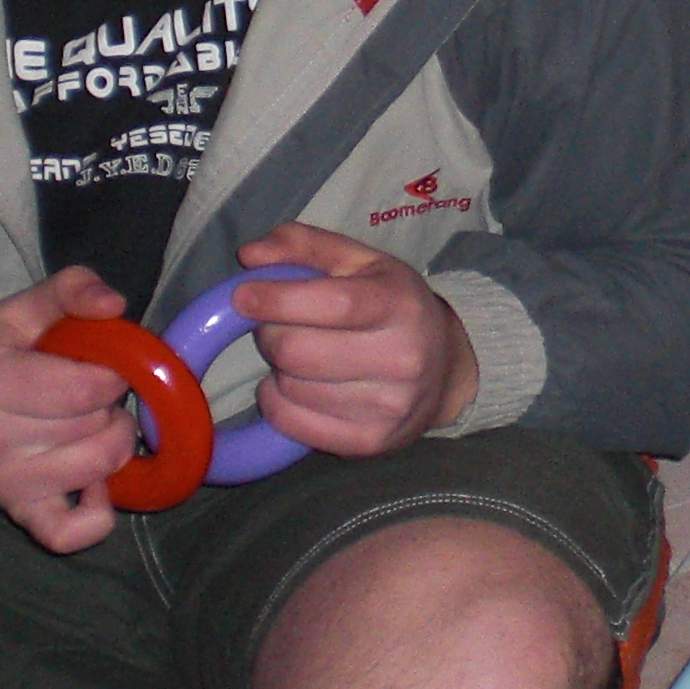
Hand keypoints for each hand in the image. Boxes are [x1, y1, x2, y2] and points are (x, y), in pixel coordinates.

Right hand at [0, 266, 139, 553]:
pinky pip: (69, 533)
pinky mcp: (18, 513)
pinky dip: (98, 514)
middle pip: (94, 427)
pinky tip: (95, 482)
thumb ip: (70, 289)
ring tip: (95, 424)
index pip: (83, 389)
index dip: (111, 373)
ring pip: (97, 470)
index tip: (101, 365)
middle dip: (110, 405)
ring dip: (113, 443)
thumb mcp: (22, 309)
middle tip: (93, 394)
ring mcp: (3, 483)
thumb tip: (114, 306)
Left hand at [231, 221, 478, 456]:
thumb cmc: (392, 306)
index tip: (243, 297)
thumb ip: (304, 245)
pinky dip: (278, 402)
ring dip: (277, 370)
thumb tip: (250, 256)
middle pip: (298, 351)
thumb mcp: (359, 262)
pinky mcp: (369, 442)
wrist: (447, 369)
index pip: (334, 304)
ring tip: (301, 356)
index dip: (279, 300)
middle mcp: (402, 358)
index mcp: (399, 304)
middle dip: (270, 334)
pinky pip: (291, 423)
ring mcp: (388, 406)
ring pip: (290, 389)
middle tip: (278, 326)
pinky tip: (296, 387)